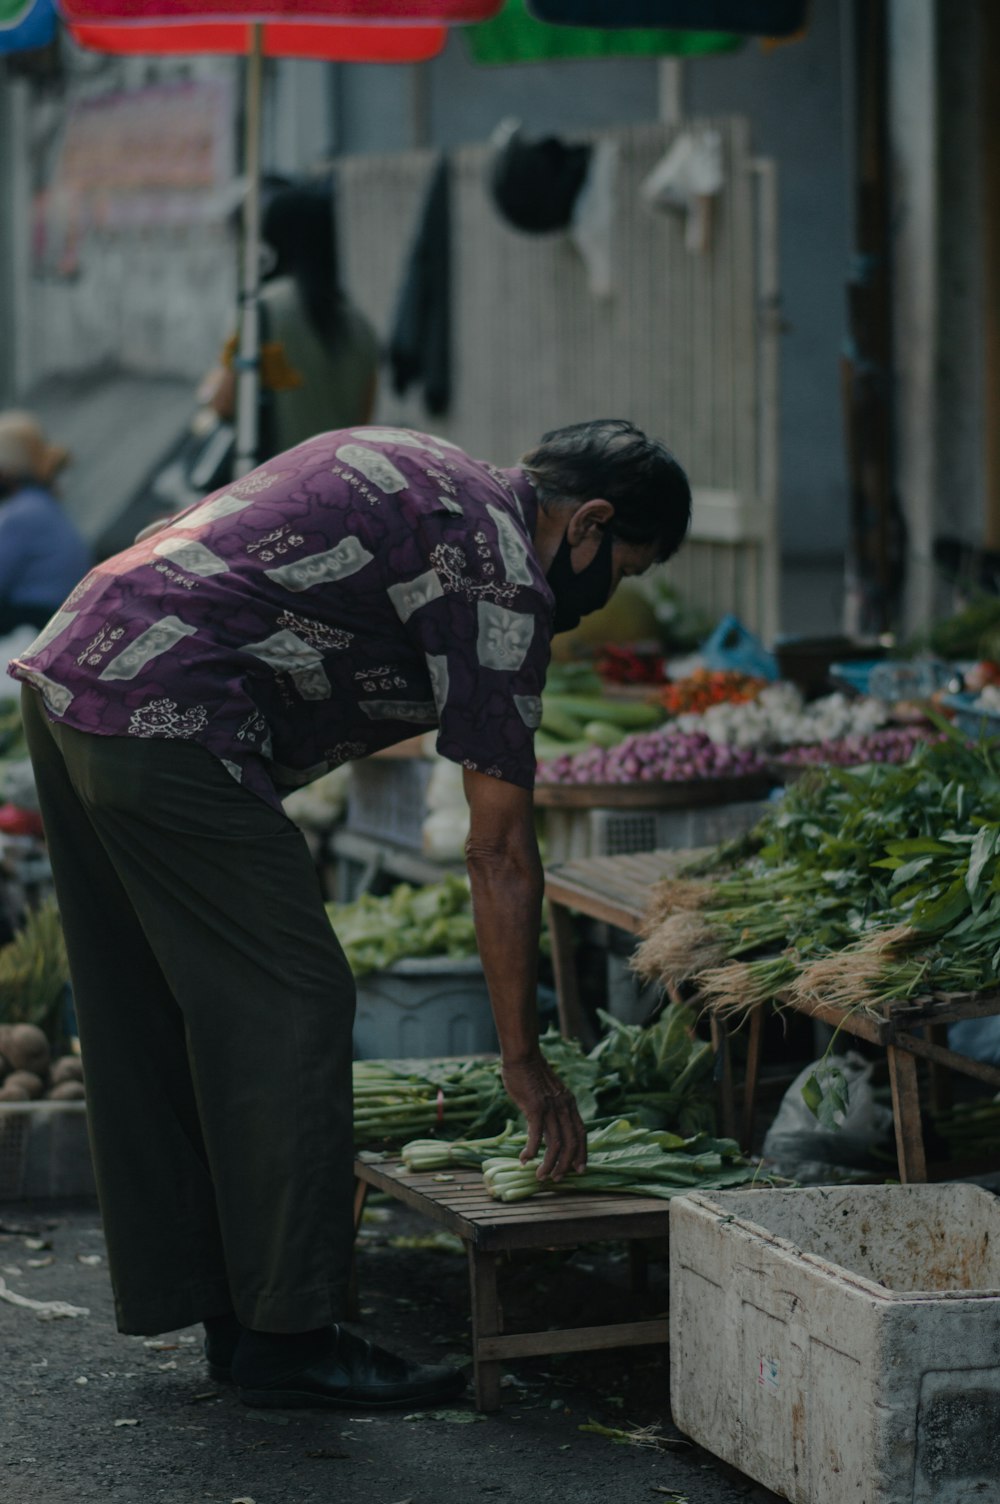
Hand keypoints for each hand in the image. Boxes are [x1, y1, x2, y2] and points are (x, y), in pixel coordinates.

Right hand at [501, 1054, 587, 1181]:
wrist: (523, 1057)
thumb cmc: (532, 1074)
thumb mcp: (550, 1092)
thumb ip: (553, 1108)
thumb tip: (549, 1126)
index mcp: (569, 1104)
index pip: (581, 1134)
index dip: (581, 1154)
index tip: (578, 1170)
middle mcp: (564, 1108)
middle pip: (571, 1143)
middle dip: (565, 1165)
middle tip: (556, 1179)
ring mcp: (551, 1108)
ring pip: (555, 1144)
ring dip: (549, 1164)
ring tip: (541, 1176)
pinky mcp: (535, 1108)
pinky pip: (537, 1136)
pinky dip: (532, 1151)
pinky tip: (524, 1159)